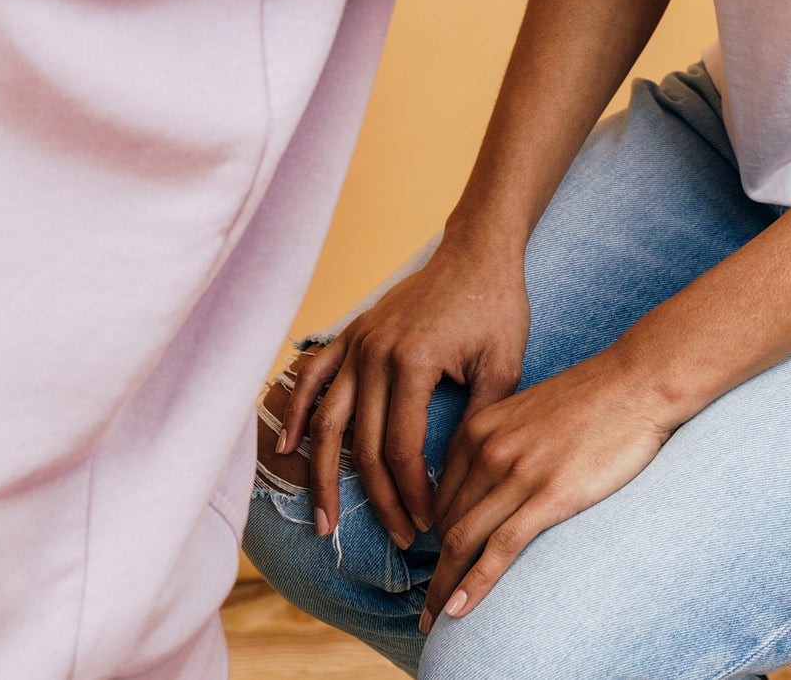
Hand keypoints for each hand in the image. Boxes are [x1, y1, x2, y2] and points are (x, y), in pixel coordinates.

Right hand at [275, 237, 531, 544]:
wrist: (478, 252)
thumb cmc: (496, 307)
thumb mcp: (503, 368)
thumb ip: (475, 423)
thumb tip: (456, 482)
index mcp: (414, 362)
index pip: (403, 449)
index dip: (413, 494)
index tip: (428, 522)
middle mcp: (376, 353)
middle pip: (366, 446)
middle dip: (380, 499)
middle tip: (398, 538)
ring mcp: (358, 341)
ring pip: (330, 421)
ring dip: (324, 474)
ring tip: (323, 519)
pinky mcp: (352, 332)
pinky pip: (314, 376)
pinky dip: (298, 411)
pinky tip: (288, 447)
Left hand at [419, 351, 673, 631]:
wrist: (637, 382)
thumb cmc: (592, 397)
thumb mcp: (528, 411)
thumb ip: (501, 443)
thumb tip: (490, 486)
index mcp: (480, 427)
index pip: (441, 496)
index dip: (432, 536)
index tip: (435, 564)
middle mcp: (489, 449)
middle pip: (446, 523)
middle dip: (434, 569)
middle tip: (427, 606)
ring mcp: (518, 472)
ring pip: (463, 540)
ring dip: (444, 586)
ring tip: (435, 620)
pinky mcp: (550, 495)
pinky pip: (500, 548)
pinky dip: (474, 584)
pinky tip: (460, 610)